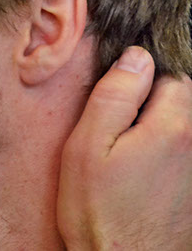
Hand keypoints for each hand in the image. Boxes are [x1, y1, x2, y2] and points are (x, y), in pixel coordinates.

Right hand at [57, 46, 191, 249]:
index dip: (140, 83)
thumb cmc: (99, 211)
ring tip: (125, 159)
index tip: (115, 105)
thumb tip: (136, 58)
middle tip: (116, 134)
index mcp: (173, 127)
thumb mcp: (87, 146)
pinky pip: (182, 155)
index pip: (170, 76)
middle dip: (152, 105)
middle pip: (182, 101)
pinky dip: (163, 156)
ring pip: (182, 128)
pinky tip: (139, 177)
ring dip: (157, 131)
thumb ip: (113, 96)